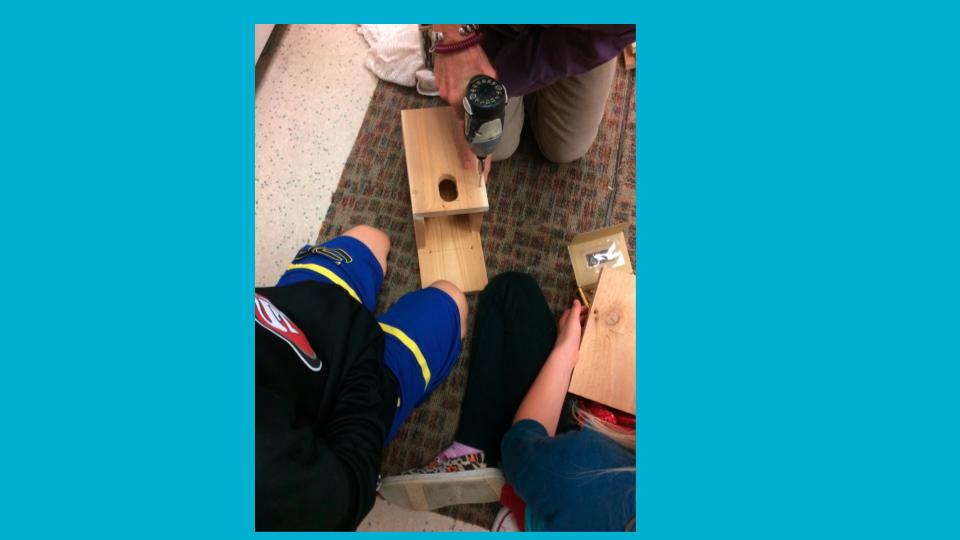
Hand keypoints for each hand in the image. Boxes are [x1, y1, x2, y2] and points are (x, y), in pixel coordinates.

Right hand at [433, 32, 496, 175]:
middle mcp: (452, 101)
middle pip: (462, 125)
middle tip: (473, 162)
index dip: (470, 152)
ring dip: (467, 109)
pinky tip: (463, 84)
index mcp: (464, 101)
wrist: (450, 38)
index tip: (473, 168)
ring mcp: (445, 95)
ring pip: (458, 110)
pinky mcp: (440, 89)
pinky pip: (452, 99)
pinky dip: (460, 97)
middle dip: (469, 143)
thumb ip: (491, 87)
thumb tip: (496, 97)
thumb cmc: (470, 53)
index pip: (467, 133)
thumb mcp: (488, 71)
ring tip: (472, 102)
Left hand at [555, 299, 589, 358]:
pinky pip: (581, 334)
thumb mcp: (573, 319)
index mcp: (565, 320)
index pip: (571, 311)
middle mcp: (566, 327)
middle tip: (593, 314)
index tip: (588, 307)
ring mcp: (571, 335)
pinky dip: (586, 332)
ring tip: (594, 322)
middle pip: (575, 319)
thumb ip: (575, 310)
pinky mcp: (575, 342)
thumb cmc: (569, 336)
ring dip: (585, 324)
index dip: (579, 308)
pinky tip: (591, 333)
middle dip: (583, 315)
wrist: (567, 353)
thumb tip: (576, 301)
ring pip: (579, 327)